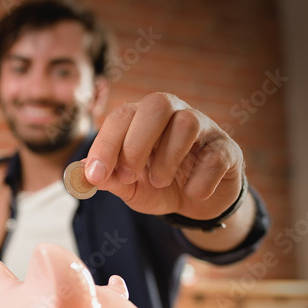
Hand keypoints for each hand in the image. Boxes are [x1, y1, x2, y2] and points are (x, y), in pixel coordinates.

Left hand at [84, 93, 243, 220]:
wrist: (196, 204)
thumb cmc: (158, 186)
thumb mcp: (128, 187)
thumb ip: (106, 179)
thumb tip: (80, 173)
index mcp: (143, 119)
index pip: (121, 116)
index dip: (105, 145)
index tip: (95, 175)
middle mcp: (174, 115)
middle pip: (157, 103)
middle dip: (136, 143)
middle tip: (129, 176)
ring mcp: (204, 128)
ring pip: (187, 123)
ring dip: (167, 158)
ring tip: (160, 182)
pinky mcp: (227, 149)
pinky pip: (216, 155)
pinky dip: (200, 179)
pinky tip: (191, 193)